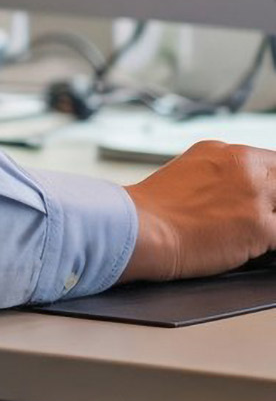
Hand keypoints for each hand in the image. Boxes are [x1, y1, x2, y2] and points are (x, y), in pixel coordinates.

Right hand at [120, 140, 275, 281]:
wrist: (139, 227)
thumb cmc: (153, 210)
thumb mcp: (187, 174)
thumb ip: (219, 177)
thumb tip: (238, 196)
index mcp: (222, 151)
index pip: (272, 162)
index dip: (272, 184)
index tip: (267, 199)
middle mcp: (241, 165)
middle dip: (273, 202)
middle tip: (260, 217)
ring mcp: (254, 194)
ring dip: (272, 220)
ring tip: (250, 233)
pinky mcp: (260, 225)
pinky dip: (270, 246)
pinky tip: (252, 250)